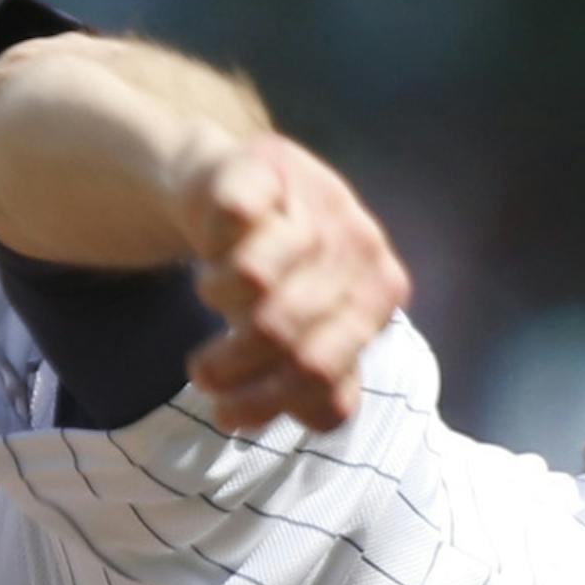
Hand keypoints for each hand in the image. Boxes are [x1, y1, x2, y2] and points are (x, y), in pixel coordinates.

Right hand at [177, 132, 409, 432]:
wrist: (237, 193)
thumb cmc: (279, 276)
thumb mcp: (308, 332)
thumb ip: (322, 384)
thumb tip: (319, 419)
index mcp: (380, 292)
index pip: (322, 373)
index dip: (264, 402)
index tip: (225, 415)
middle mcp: (359, 242)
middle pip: (280, 332)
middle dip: (228, 366)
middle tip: (203, 373)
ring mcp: (316, 198)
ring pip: (252, 278)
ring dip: (215, 296)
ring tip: (210, 295)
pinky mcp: (266, 166)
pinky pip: (229, 221)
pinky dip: (210, 241)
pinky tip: (211, 243)